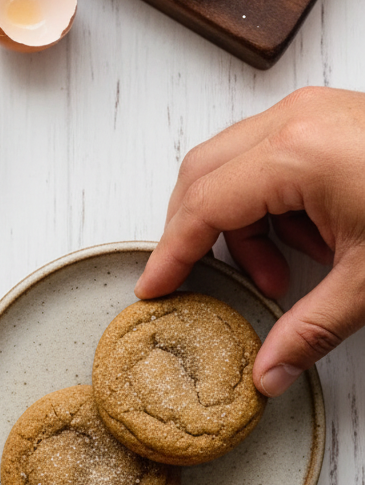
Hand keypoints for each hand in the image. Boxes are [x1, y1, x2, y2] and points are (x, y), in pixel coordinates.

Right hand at [134, 87, 364, 395]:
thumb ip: (308, 329)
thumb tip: (267, 374)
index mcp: (294, 155)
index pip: (202, 205)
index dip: (173, 252)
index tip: (155, 287)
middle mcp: (292, 120)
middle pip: (204, 175)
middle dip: (200, 233)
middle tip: (216, 283)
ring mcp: (311, 110)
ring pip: (233, 163)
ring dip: (241, 221)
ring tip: (285, 270)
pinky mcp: (328, 115)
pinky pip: (268, 153)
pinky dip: (271, 200)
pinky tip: (310, 239)